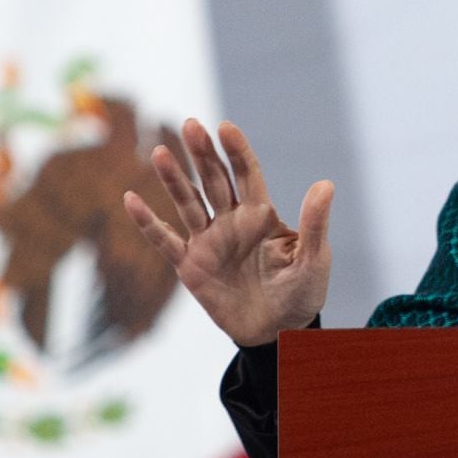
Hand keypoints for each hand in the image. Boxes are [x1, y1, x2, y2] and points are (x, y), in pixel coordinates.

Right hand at [123, 118, 332, 346]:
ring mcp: (208, 241)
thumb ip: (315, 224)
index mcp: (262, 214)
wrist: (278, 333)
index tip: (225, 128)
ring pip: (188, 203)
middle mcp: (232, 221)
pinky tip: (131, 200)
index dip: (236, 151)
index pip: (247, 174)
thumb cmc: (302, 293)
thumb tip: (326, 184)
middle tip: (191, 125)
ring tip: (160, 152)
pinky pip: (165, 241)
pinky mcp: (190, 266)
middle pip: (214, 180)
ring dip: (174, 179)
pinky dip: (148, 222)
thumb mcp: (314, 259)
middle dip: (203, 154)